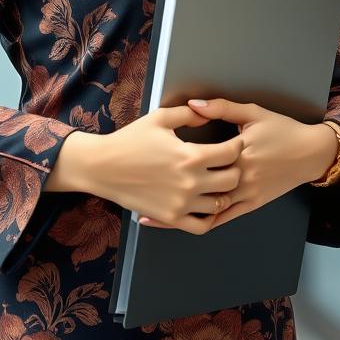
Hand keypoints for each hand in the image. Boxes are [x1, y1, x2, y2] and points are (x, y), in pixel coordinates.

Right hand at [96, 105, 244, 235]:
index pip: (231, 153)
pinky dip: (208, 217)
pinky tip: (204, 204)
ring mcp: (182, 203)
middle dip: (234, 168)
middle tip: (228, 163)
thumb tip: (207, 114)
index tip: (234, 143)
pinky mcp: (171, 218)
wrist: (103, 166)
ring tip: (217, 183)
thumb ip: (188, 114)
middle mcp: (190, 182)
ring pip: (220, 204)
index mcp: (191, 155)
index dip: (237, 145)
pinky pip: (202, 225)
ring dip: (223, 193)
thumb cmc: (130, 140)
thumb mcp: (160, 118)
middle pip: (232, 180)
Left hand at [138, 98, 314, 230]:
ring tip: (151, 215)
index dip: (171, 161)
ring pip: (206, 209)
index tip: (145, 160)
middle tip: (138, 193)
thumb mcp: (252, 112)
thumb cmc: (281, 129)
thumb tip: (193, 105)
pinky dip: (202, 221)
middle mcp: (241, 177)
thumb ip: (221, 108)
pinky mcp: (252, 204)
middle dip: (168, 191)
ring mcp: (246, 194)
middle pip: (198, 188)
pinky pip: (223, 217)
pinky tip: (184, 223)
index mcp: (238, 151)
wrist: (311, 153)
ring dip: (179, 214)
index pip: (200, 158)